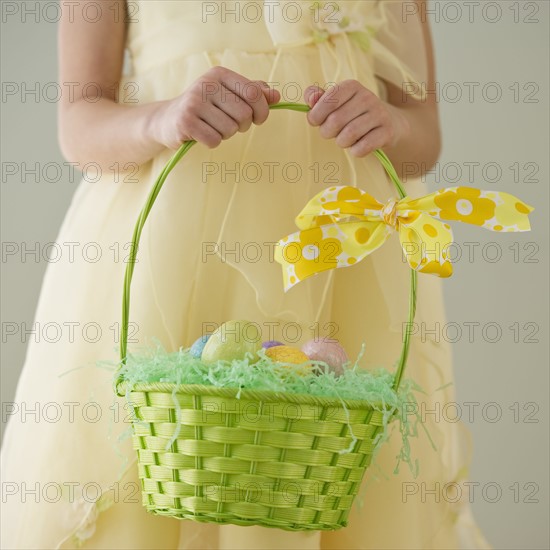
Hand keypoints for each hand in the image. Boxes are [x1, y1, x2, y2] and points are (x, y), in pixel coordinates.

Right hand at [152, 66, 280, 148]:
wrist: (168, 119)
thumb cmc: (205, 108)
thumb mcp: (228, 95)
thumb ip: (252, 93)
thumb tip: (276, 97)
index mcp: (219, 74)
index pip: (254, 94)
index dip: (262, 111)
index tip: (258, 119)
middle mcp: (205, 84)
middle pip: (244, 115)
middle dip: (242, 126)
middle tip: (229, 124)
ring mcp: (193, 103)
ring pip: (230, 130)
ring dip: (225, 135)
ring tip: (212, 127)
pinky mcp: (185, 122)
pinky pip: (214, 140)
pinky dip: (212, 142)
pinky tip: (201, 134)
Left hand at [303, 80, 409, 156]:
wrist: (388, 123)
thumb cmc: (352, 113)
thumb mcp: (335, 102)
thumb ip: (318, 99)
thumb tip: (310, 98)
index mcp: (351, 86)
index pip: (327, 101)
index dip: (315, 116)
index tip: (316, 122)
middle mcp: (367, 96)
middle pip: (335, 121)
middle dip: (327, 132)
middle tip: (331, 133)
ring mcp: (379, 114)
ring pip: (349, 135)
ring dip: (341, 142)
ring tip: (344, 139)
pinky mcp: (387, 132)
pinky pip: (362, 147)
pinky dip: (355, 151)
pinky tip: (357, 146)